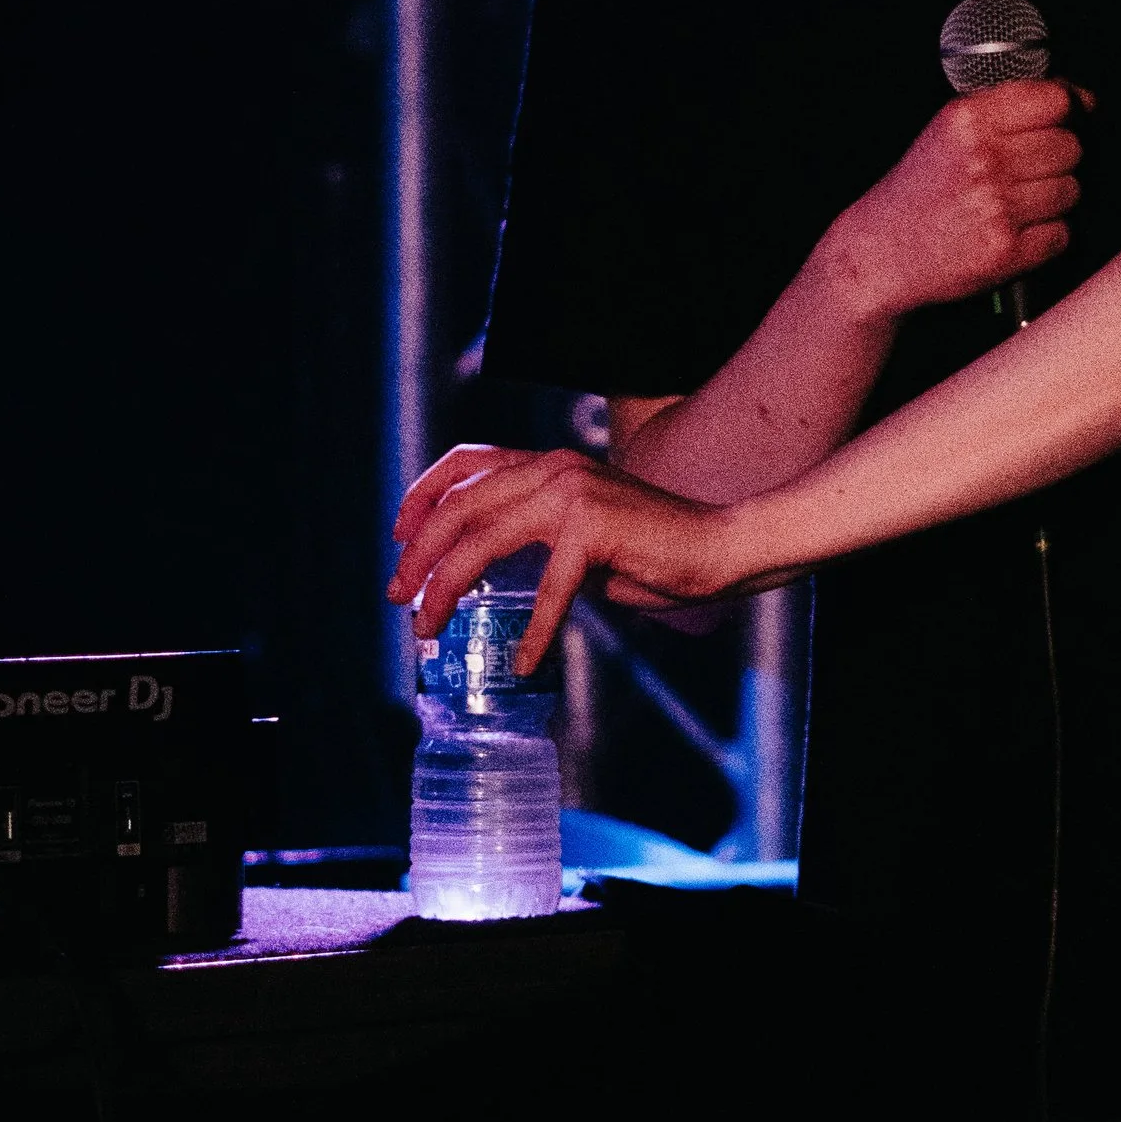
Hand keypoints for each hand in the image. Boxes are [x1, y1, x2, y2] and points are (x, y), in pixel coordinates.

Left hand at [388, 445, 751, 670]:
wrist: (720, 544)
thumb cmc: (655, 547)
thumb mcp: (582, 532)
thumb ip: (537, 538)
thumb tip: (484, 572)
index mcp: (550, 463)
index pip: (467, 460)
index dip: (424, 494)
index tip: (401, 535)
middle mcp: (555, 468)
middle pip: (459, 503)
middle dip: (418, 552)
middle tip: (401, 596)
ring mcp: (573, 493)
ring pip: (482, 540)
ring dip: (447, 587)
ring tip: (432, 626)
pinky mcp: (595, 528)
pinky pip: (548, 590)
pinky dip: (533, 631)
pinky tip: (523, 661)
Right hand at [817, 79, 1086, 324]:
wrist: (882, 251)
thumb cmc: (923, 188)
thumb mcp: (951, 129)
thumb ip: (1009, 107)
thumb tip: (1081, 99)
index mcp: (968, 119)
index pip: (1056, 100)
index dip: (1071, 110)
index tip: (1069, 120)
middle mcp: (983, 158)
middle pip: (1070, 147)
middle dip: (1060, 159)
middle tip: (1032, 172)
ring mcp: (996, 206)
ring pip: (1071, 190)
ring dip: (1055, 199)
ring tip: (1019, 204)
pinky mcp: (1006, 251)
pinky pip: (1062, 234)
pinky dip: (1047, 236)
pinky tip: (1017, 231)